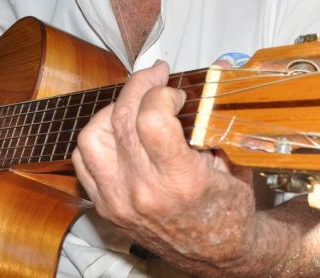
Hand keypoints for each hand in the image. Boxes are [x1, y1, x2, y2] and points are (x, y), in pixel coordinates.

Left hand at [71, 60, 258, 271]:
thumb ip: (221, 113)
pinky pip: (84, 160)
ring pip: (92, 136)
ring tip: (134, 104)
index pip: (150, 118)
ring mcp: (119, 200)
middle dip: (138, 87)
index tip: (175, 93)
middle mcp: (144, 192)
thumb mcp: (235, 161)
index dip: (161, 92)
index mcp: (180, 181)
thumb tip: (221, 65)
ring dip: (112, 111)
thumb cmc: (229, 210)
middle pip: (122, 118)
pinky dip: (98, 137)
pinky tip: (119, 129)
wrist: (218, 254)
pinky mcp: (106, 206)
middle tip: (154, 79)